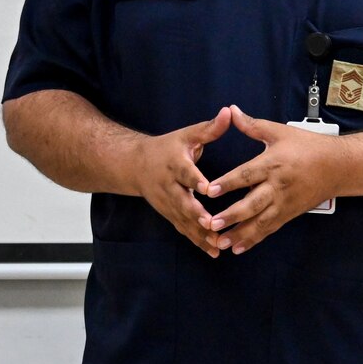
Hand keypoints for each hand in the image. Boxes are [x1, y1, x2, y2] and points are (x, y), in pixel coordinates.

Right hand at [126, 107, 232, 256]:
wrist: (135, 166)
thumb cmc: (166, 148)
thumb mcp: (186, 135)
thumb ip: (209, 128)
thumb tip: (227, 112)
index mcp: (174, 164)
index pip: (185, 172)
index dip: (195, 180)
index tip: (207, 188)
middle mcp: (168, 185)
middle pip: (182, 201)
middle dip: (196, 214)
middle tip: (211, 224)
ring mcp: (167, 203)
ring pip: (183, 219)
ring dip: (199, 233)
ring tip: (217, 243)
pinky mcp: (169, 214)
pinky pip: (183, 229)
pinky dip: (197, 241)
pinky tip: (213, 251)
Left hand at [202, 106, 346, 252]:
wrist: (340, 167)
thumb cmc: (309, 146)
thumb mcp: (280, 132)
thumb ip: (252, 126)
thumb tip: (231, 110)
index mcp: (273, 164)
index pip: (247, 175)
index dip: (228, 183)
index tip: (208, 191)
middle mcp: (277, 186)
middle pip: (252, 203)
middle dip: (231, 215)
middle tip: (211, 224)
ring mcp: (284, 203)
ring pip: (260, 222)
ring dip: (240, 233)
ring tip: (221, 243)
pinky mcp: (289, 214)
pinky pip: (269, 229)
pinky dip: (254, 239)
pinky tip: (238, 248)